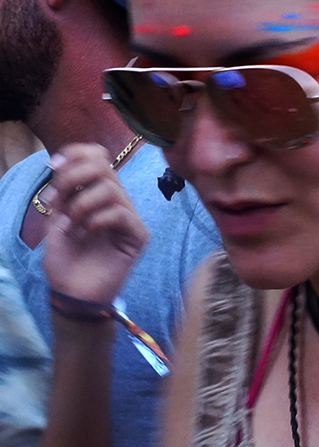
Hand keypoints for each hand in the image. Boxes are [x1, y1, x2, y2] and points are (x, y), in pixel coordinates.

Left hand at [43, 143, 148, 304]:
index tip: (53, 165)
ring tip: (72, 225)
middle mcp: (115, 200)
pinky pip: (120, 213)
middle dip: (73, 176)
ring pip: (110, 188)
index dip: (76, 153)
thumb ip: (60, 192)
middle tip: (57, 199)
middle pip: (104, 164)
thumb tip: (61, 164)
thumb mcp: (54, 219)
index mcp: (95, 192)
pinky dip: (97, 220)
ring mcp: (128, 217)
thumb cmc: (65, 260)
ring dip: (81, 204)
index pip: (97, 156)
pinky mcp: (138, 235)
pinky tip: (86, 234)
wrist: (72, 294)